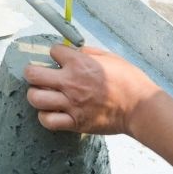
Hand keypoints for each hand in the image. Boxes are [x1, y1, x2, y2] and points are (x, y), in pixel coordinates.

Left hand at [24, 45, 160, 134]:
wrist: (140, 107)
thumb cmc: (129, 81)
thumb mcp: (110, 57)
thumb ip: (88, 52)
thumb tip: (73, 51)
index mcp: (80, 63)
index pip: (53, 51)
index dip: (56, 54)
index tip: (60, 59)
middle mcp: (71, 82)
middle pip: (32, 74)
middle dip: (32, 73)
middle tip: (38, 76)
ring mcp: (71, 103)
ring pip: (35, 98)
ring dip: (36, 95)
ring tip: (43, 95)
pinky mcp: (75, 122)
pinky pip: (48, 121)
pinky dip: (45, 117)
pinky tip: (51, 112)